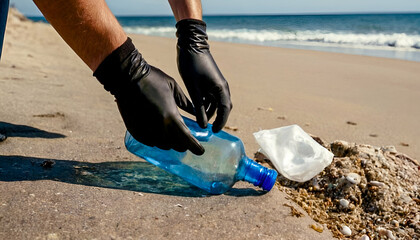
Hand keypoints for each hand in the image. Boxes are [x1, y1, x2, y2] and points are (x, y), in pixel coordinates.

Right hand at [94, 38, 203, 154]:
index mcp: (171, 117)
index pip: (187, 140)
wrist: (126, 77)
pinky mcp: (135, 131)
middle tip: (187, 140)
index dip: (195, 147)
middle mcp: (159, 128)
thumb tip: (196, 112)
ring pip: (163, 145)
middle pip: (175, 145)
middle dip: (183, 145)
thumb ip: (185, 103)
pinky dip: (157, 140)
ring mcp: (146, 130)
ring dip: (170, 143)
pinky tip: (159, 134)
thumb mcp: (173, 88)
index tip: (201, 151)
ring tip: (173, 136)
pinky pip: (150, 142)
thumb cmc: (153, 79)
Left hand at [176, 19, 231, 131]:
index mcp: (221, 88)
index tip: (215, 132)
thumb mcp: (194, 88)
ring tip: (200, 121)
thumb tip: (203, 125)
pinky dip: (205, 105)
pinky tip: (196, 110)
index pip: (225, 110)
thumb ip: (198, 107)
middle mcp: (222, 87)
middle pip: (223, 108)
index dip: (221, 122)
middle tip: (209, 129)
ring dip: (209, 112)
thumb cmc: (192, 65)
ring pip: (215, 103)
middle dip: (217, 119)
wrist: (190, 45)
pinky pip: (210, 98)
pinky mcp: (210, 82)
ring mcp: (216, 84)